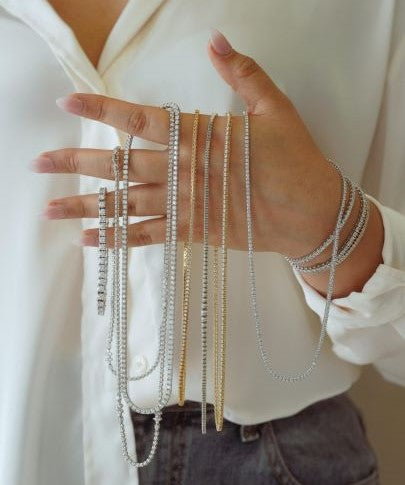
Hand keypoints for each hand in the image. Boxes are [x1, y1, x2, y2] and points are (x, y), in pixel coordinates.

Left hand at [33, 29, 341, 256]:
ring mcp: (185, 206)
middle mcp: (184, 172)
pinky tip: (89, 241)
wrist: (312, 214)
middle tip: (38, 164)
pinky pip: (148, 236)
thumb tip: (217, 40)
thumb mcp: (275, 108)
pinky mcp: (193, 232)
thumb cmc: (296, 160)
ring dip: (86, 207)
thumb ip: (243, 73)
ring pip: (126, 205)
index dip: (101, 109)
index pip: (139, 119)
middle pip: (120, 165)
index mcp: (199, 137)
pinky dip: (118, 239)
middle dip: (76, 163)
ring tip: (50, 210)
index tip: (67, 103)